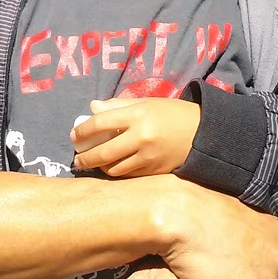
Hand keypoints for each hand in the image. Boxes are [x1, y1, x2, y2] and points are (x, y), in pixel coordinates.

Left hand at [72, 97, 200, 177]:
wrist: (202, 133)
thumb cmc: (171, 114)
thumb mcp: (146, 103)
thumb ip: (118, 105)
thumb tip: (92, 108)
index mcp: (138, 115)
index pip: (101, 123)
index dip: (83, 130)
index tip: (74, 135)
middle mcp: (142, 136)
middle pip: (103, 152)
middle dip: (85, 157)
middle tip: (77, 159)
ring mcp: (148, 157)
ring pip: (114, 168)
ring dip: (100, 167)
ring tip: (94, 164)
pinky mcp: (155, 172)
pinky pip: (128, 175)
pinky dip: (117, 173)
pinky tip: (112, 168)